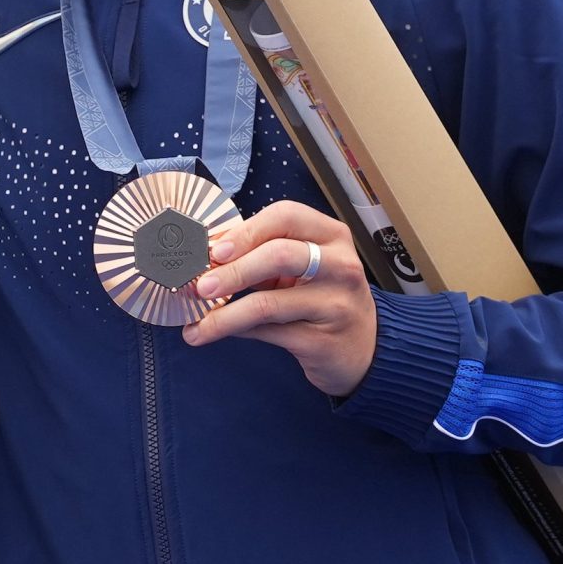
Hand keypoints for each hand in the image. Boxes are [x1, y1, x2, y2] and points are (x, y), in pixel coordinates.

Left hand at [181, 199, 378, 397]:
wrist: (365, 347)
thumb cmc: (321, 296)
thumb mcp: (302, 266)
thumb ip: (262, 254)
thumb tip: (206, 255)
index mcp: (331, 236)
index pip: (286, 216)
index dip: (245, 231)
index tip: (214, 250)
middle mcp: (340, 266)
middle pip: (281, 255)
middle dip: (233, 271)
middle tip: (201, 286)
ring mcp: (336, 305)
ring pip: (269, 304)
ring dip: (225, 315)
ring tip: (198, 324)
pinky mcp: (324, 342)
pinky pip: (270, 333)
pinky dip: (236, 332)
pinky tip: (213, 334)